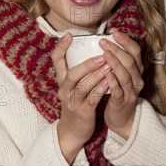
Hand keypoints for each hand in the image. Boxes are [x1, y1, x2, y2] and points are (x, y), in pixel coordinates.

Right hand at [51, 33, 110, 163]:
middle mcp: (64, 89)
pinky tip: (110, 83)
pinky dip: (101, 90)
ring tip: (110, 66)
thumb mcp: (72, 85)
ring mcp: (72, 101)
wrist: (72, 130)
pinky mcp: (82, 112)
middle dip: (87, 64)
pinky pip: (92, 99)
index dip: (61, 47)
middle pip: (70, 74)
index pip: (56, 60)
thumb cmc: (76, 102)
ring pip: (83, 87)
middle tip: (102, 56)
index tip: (69, 35)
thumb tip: (92, 50)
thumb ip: (79, 70)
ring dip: (97, 76)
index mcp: (61, 80)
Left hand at [99, 30, 143, 139]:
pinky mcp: (123, 102)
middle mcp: (137, 79)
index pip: (135, 51)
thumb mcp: (120, 74)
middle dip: (117, 49)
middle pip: (131, 61)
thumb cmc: (117, 92)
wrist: (121, 118)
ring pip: (126, 75)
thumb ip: (116, 60)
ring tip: (104, 53)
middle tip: (103, 41)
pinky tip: (105, 74)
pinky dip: (112, 81)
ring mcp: (131, 91)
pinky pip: (118, 90)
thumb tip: (104, 40)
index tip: (113, 31)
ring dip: (115, 62)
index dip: (125, 40)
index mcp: (136, 70)